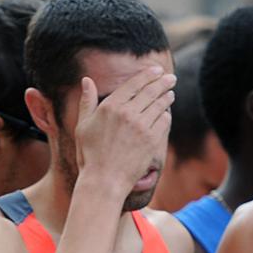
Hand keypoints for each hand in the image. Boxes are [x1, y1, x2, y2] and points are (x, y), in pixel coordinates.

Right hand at [74, 66, 175, 199]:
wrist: (104, 181)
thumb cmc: (90, 155)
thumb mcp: (83, 126)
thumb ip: (87, 101)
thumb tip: (86, 80)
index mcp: (110, 106)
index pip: (134, 84)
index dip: (148, 75)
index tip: (156, 71)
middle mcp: (127, 113)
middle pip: (151, 91)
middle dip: (163, 82)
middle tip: (170, 78)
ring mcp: (141, 126)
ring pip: (160, 104)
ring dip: (167, 97)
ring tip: (170, 93)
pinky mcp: (152, 139)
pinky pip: (164, 121)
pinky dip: (166, 115)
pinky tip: (165, 114)